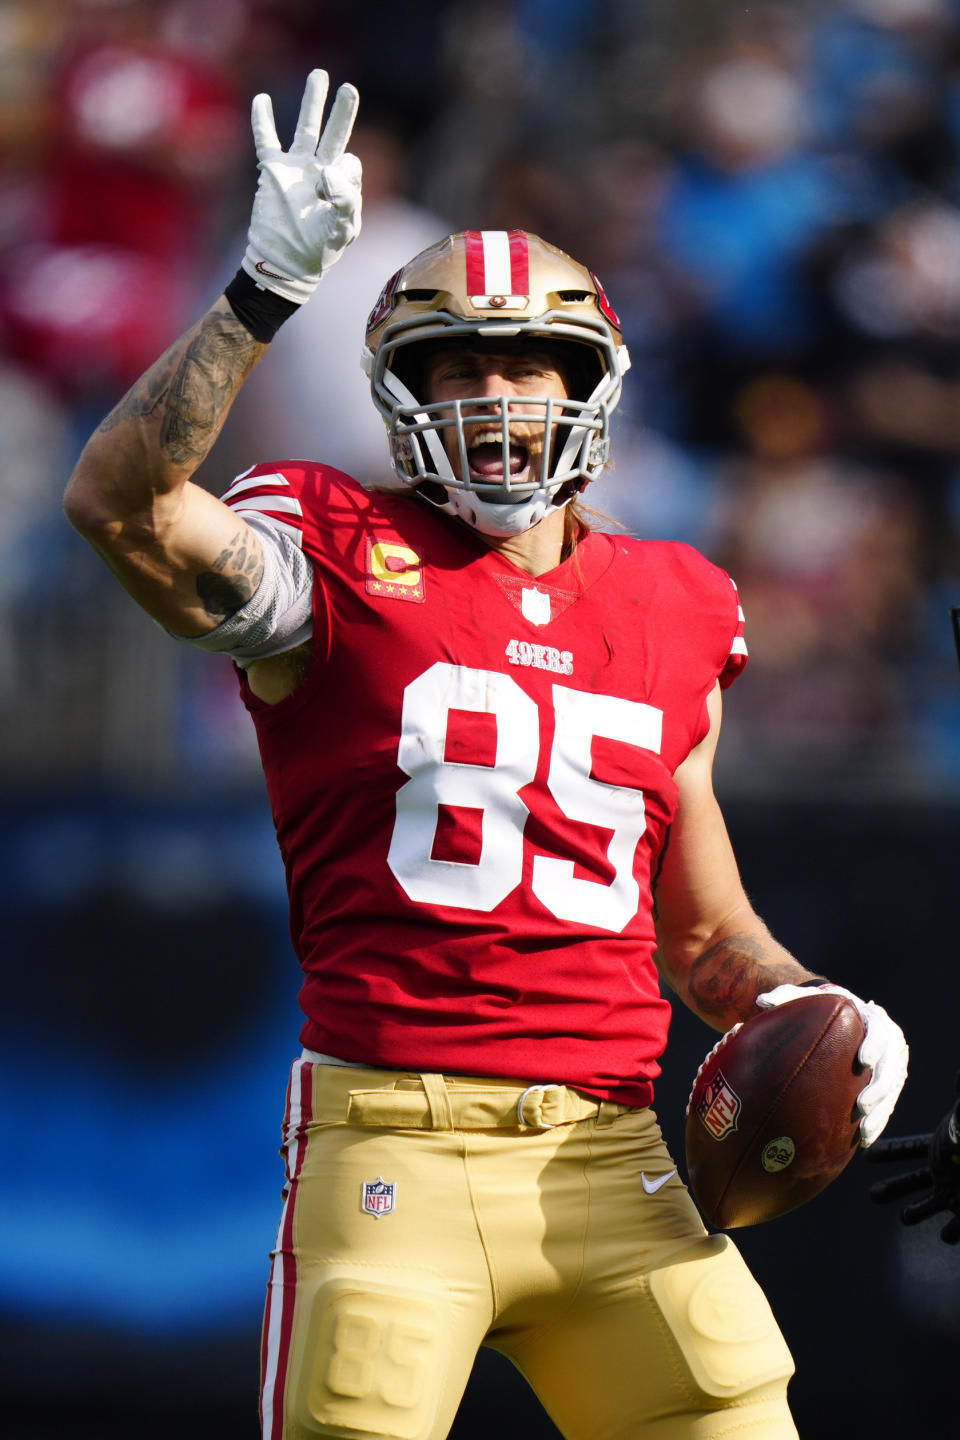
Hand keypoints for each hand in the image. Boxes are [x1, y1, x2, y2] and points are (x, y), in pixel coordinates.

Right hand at [241, 69, 361, 303]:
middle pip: (334, 134)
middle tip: (348, 89)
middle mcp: (321, 173)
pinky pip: (266, 140)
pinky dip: (262, 120)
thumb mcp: (342, 229)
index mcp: (342, 187)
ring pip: (306, 128)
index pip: (350, 164)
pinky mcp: (273, 171)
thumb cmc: (318, 251)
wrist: (285, 262)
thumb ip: (346, 200)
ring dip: (312, 103)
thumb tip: (329, 169)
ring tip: (318, 76)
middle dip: (342, 111)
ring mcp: (297, 169)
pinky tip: (261, 99)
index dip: (343, 175)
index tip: (328, 193)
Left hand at [755, 982, 907, 1146]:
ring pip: (891, 1091)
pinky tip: (866, 1141)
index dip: (875, 1046)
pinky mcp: (890, 1084)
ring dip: (880, 1112)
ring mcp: (892, 1065)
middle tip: (862, 1105)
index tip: (864, 1060)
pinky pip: (887, 1106)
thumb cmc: (826, 1006)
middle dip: (880, 1088)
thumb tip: (762, 1000)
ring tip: (865, 1131)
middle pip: (891, 1067)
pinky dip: (878, 1122)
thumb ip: (788, 996)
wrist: (848, 1015)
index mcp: (874, 1020)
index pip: (880, 1032)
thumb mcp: (810, 997)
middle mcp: (890, 1043)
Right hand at [867, 1078, 959, 1242]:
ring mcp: (954, 1194)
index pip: (909, 1150)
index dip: (890, 1152)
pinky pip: (956, 1227)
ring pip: (928, 1207)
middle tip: (872, 1195)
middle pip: (912, 1181)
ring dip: (915, 1212)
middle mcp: (944, 1173)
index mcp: (940, 1150)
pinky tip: (945, 1234)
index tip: (868, 1156)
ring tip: (905, 1217)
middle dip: (894, 1188)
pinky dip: (951, 1231)